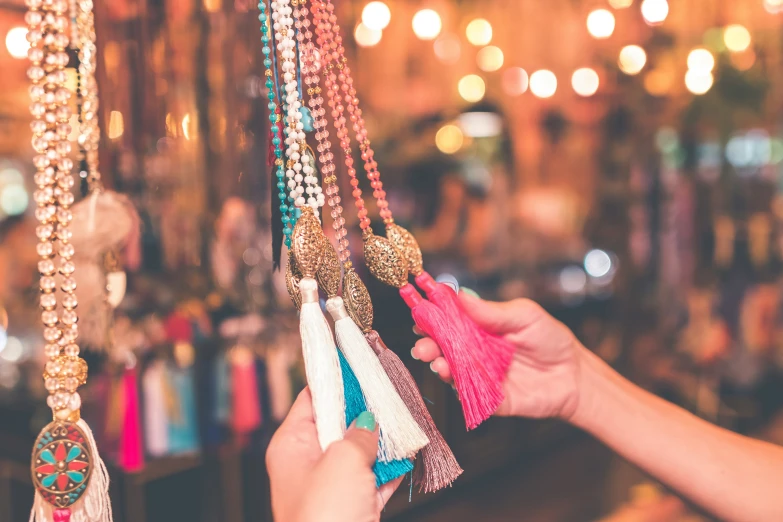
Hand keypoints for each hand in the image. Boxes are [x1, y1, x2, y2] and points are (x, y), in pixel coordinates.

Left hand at [266, 388, 401, 521]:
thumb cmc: (323, 516)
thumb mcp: (344, 460)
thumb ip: (360, 434)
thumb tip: (370, 420)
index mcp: (292, 446)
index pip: (311, 400)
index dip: (334, 383)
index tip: (357, 368)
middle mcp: (307, 464)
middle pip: (337, 425)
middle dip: (364, 412)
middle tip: (388, 396)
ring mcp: (330, 487)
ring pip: (357, 453)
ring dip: (380, 441)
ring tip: (402, 423)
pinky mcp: (351, 506)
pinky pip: (372, 479)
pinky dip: (389, 468)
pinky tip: (406, 455)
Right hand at [412, 292, 583, 419]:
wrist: (573, 375)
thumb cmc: (550, 339)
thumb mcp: (525, 316)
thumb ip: (493, 311)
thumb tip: (461, 296)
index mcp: (479, 327)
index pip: (449, 321)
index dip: (433, 317)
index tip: (420, 314)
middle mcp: (474, 351)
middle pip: (444, 347)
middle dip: (429, 345)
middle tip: (422, 346)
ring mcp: (479, 375)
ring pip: (452, 371)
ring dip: (440, 366)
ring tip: (437, 362)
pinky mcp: (487, 399)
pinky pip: (468, 395)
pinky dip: (458, 388)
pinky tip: (453, 379)